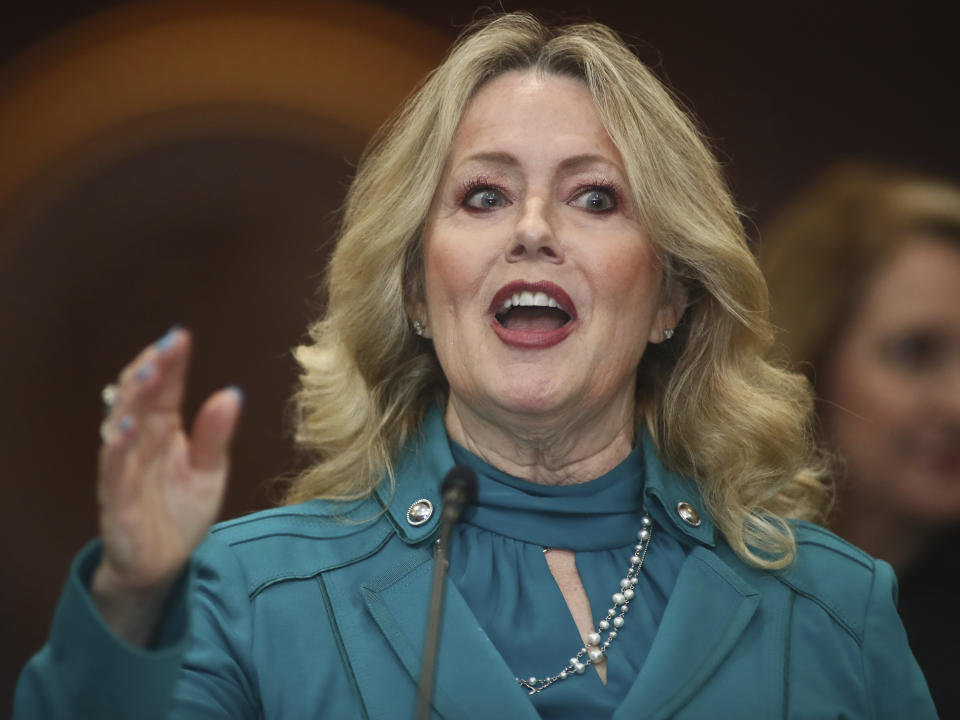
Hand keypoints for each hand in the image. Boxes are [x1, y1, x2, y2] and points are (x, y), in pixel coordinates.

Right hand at [91, 327, 241, 643]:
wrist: (162, 566)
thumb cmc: (181, 512)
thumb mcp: (210, 470)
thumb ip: (216, 435)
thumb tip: (232, 392)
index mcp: (163, 432)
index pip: (164, 390)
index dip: (170, 364)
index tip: (181, 337)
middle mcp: (140, 444)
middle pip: (140, 399)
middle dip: (151, 370)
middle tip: (167, 346)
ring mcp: (125, 470)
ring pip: (122, 426)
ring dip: (132, 399)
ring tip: (146, 373)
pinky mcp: (117, 501)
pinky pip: (114, 472)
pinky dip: (118, 450)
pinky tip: (125, 429)